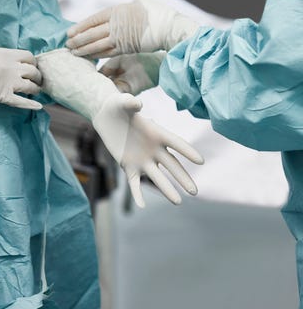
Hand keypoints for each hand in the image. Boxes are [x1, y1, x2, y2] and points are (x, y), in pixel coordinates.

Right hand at [0, 42, 42, 108]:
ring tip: (36, 91)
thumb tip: (5, 57)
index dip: (33, 62)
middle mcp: (13, 69)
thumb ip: (0, 54)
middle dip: (37, 76)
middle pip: (34, 72)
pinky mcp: (3, 96)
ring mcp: (9, 83)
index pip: (29, 57)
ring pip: (31, 87)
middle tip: (37, 80)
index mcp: (8, 55)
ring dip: (36, 89)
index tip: (33, 66)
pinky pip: (21, 102)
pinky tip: (39, 107)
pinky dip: (31, 105)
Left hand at [37, 48, 202, 206]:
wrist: (107, 117)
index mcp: (157, 133)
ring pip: (157, 177)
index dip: (187, 151)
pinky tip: (142, 206)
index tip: (201, 161)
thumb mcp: (122, 102)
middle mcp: (153, 149)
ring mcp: (142, 159)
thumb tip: (137, 103)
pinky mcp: (128, 166)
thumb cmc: (118, 106)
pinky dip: (137, 194)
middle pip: (172, 165)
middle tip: (195, 192)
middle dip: (183, 178)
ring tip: (178, 202)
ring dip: (167, 189)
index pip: (176, 143)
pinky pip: (134, 183)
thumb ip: (130, 103)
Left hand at [66, 0, 198, 57]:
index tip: (70, 32)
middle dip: (79, 39)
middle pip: (92, 32)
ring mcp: (120, 37)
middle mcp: (116, 24)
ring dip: (85, 49)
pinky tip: (89, 57)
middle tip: (68, 45)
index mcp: (118, 11)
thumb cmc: (158, 15)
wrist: (170, 29)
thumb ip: (128, 10)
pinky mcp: (126, 48)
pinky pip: (108, 52)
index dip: (81, 26)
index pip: (94, 19)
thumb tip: (122, 13)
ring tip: (74, 52)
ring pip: (98, 44)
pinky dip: (97, 54)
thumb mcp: (141, 4)